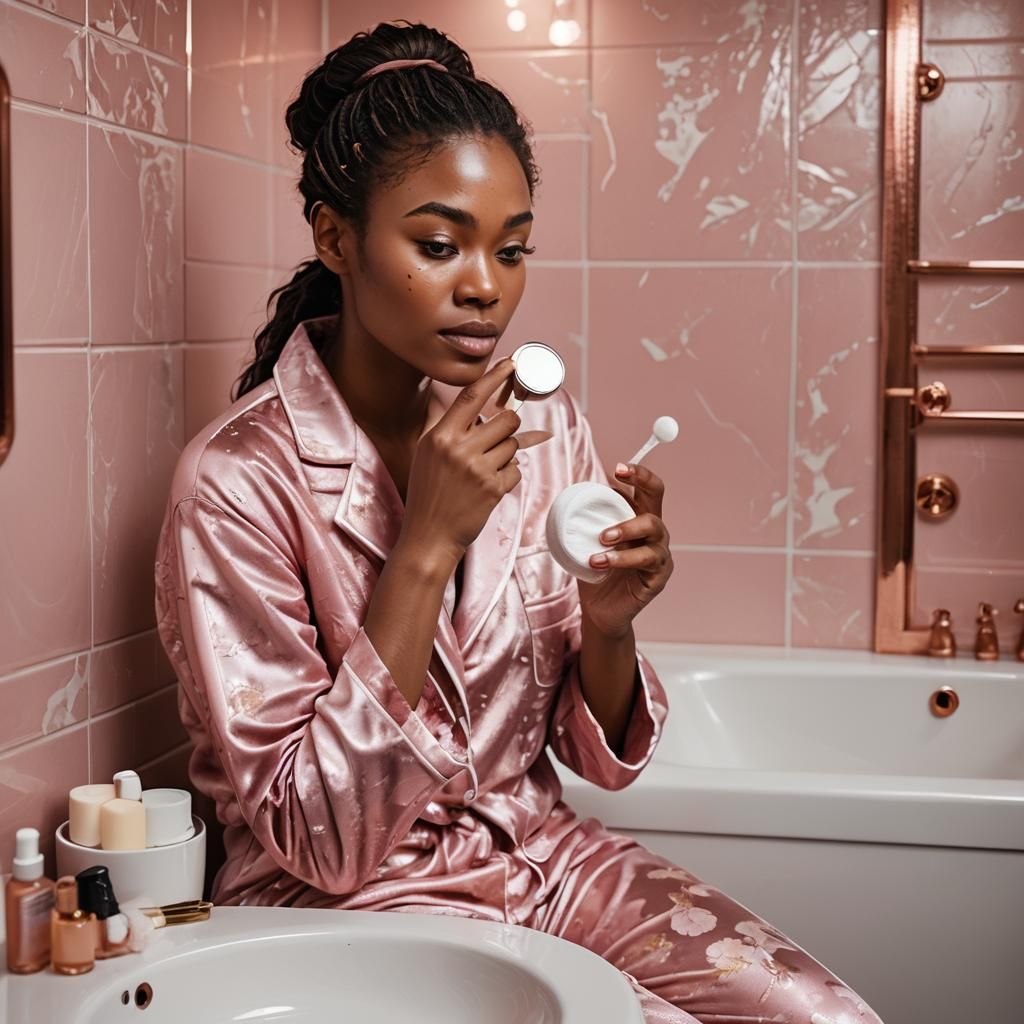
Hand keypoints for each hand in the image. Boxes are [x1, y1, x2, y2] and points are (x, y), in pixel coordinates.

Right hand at [401, 358, 551, 569]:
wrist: (429, 536)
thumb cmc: (428, 493)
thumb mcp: (427, 453)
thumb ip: (448, 427)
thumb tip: (473, 402)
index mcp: (439, 436)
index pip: (471, 395)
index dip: (494, 376)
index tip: (511, 363)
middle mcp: (458, 449)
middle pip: (506, 420)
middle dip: (508, 427)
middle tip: (497, 440)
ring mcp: (477, 469)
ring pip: (513, 444)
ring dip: (506, 454)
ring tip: (485, 470)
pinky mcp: (493, 489)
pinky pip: (516, 469)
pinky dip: (508, 476)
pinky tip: (488, 488)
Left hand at [577, 463, 672, 637]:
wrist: (599, 610)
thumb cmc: (596, 572)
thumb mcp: (587, 541)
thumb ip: (585, 521)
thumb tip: (568, 499)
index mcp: (638, 519)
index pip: (646, 489)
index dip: (638, 474)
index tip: (618, 468)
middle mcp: (654, 532)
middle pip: (656, 499)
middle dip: (640, 484)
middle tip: (612, 489)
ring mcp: (659, 553)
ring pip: (653, 528)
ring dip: (625, 529)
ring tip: (601, 539)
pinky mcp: (659, 576)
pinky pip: (646, 560)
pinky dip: (622, 559)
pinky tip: (601, 562)